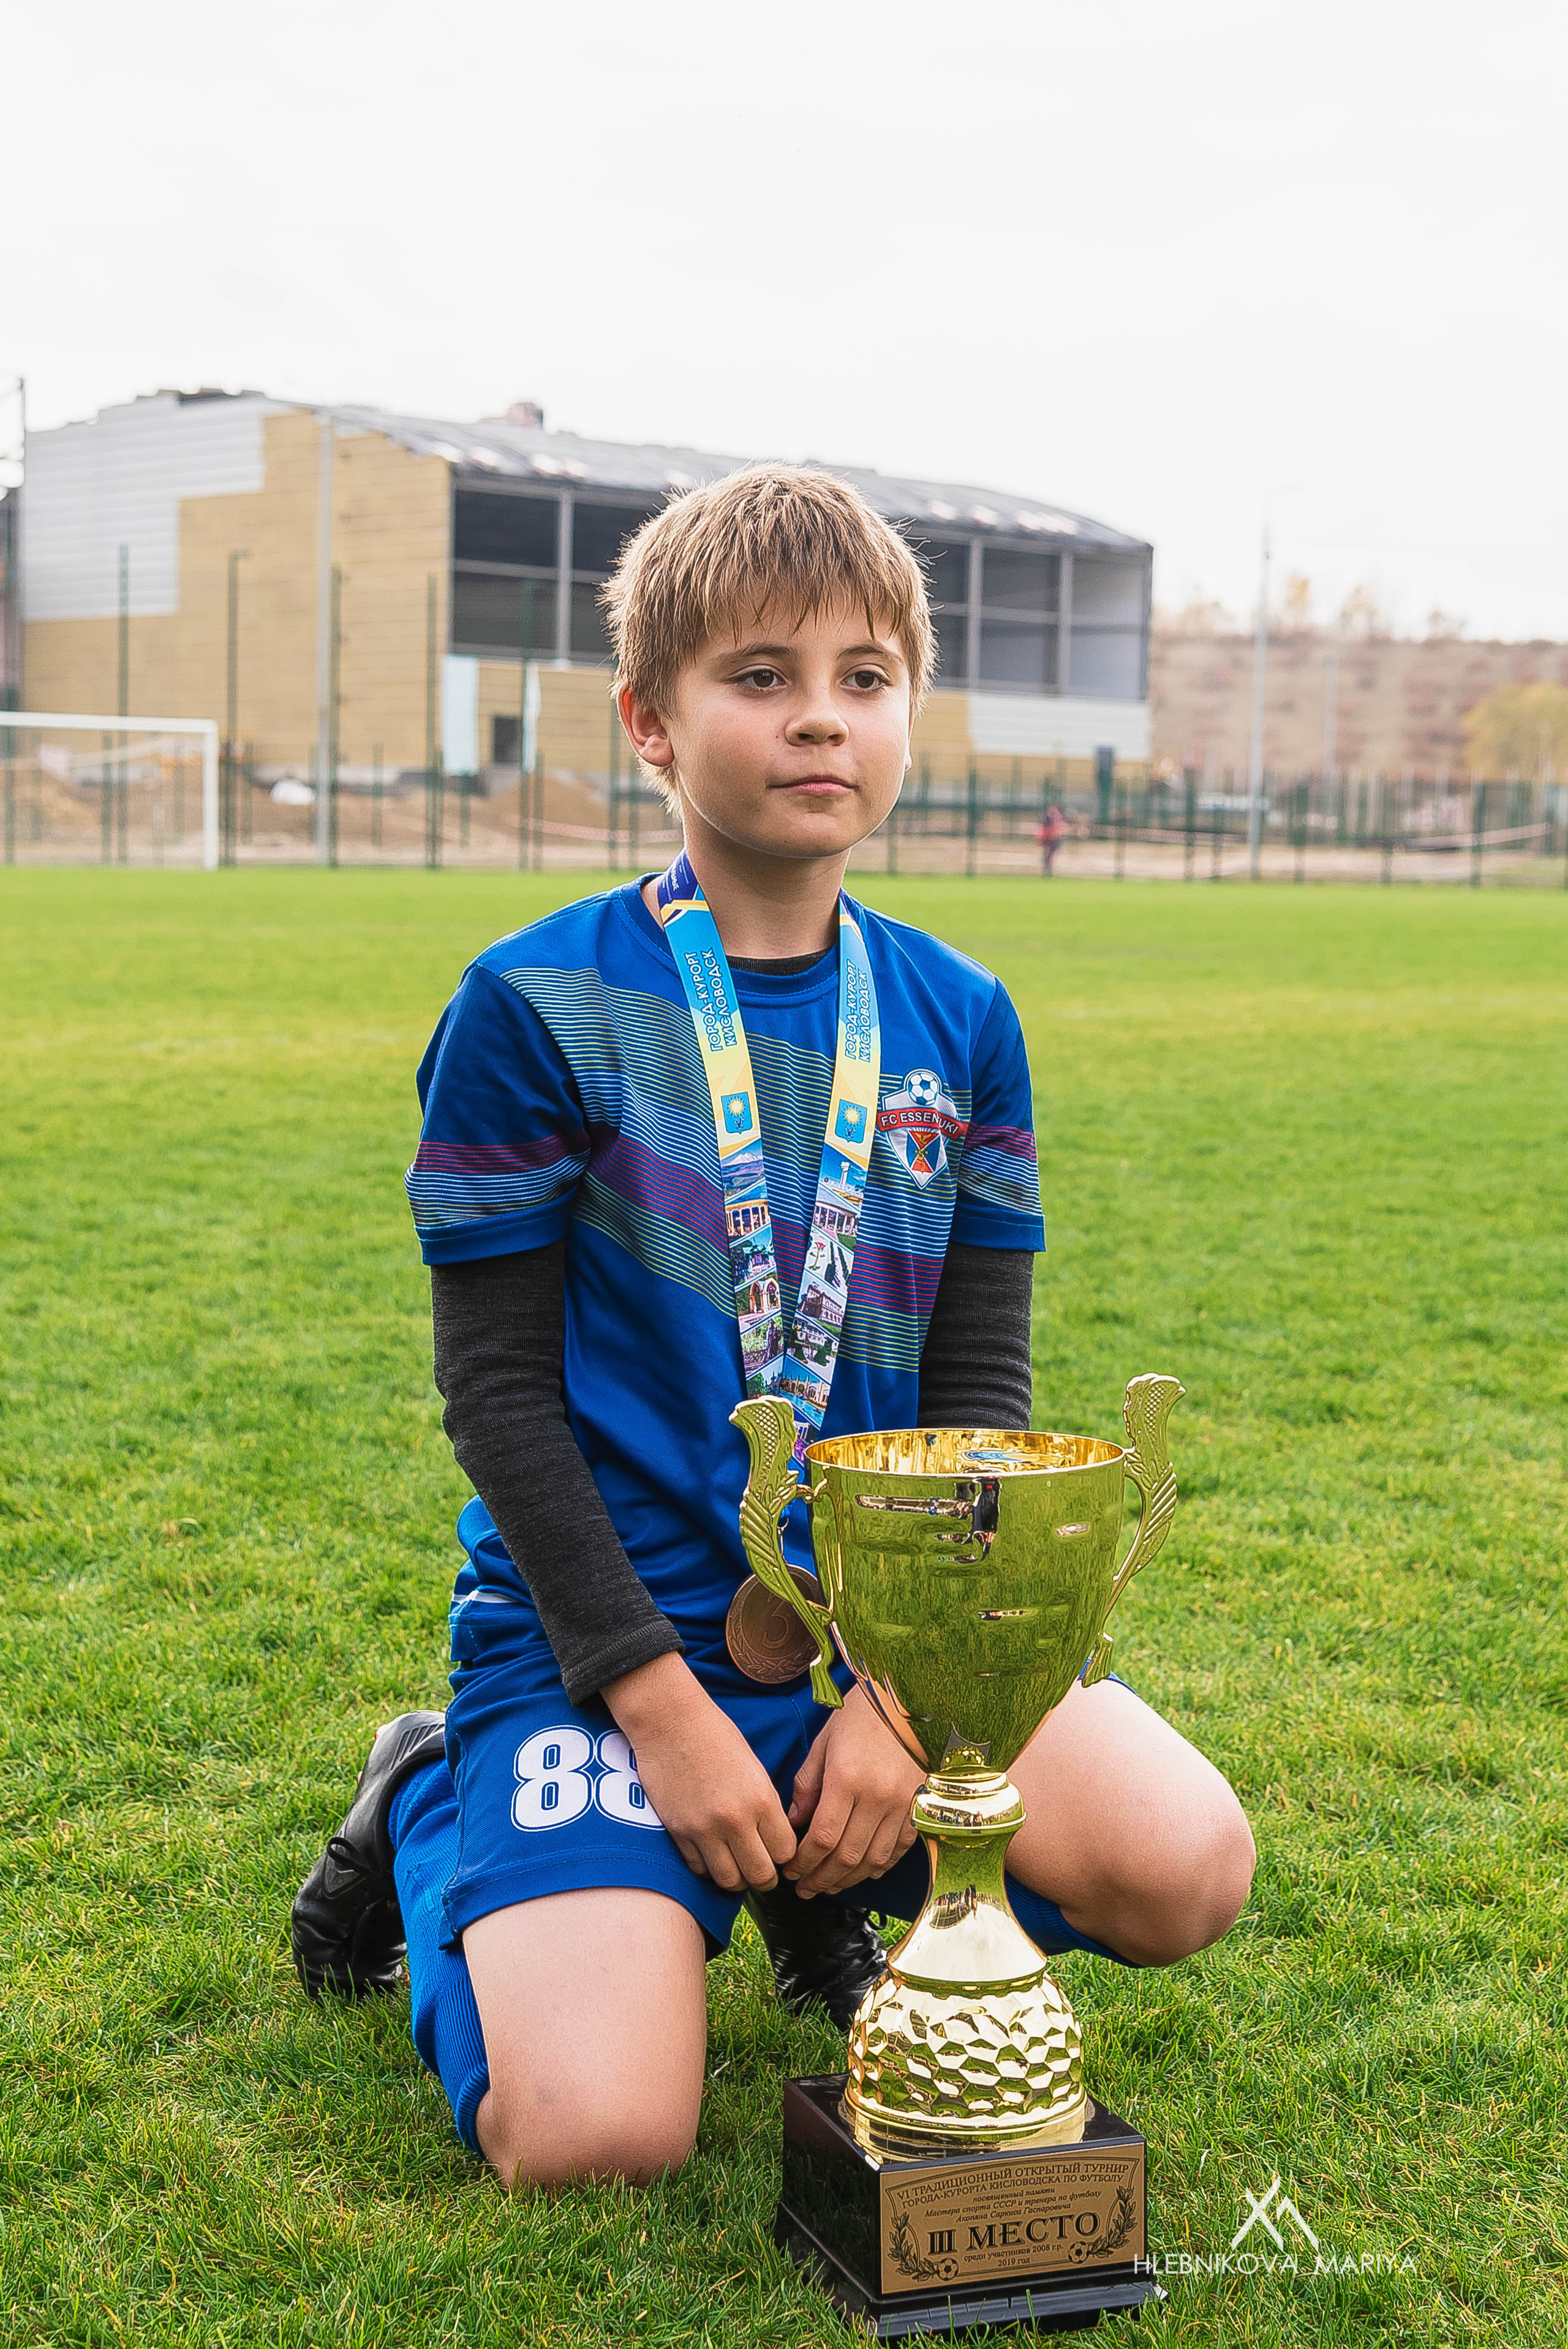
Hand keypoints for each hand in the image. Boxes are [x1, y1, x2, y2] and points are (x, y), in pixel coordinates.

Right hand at [602, 1652, 795, 1892]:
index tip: (779, 1852)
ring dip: (737, 1877)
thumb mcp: (754, 1768)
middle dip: (765, 1876)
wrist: (670, 1721)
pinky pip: (699, 1869)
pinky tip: (711, 1853)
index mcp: (761, 1799)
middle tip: (761, 1868)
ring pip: (730, 1881)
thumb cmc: (715, 1735)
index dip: (786, 1856)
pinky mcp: (678, 1832)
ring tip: (737, 1865)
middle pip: (761, 1875)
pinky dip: (708, 1867)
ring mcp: (704, 1829)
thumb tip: (774, 1840)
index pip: (786, 1852)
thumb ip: (766, 1806)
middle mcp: (735, 1820)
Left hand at [785, 1685, 924, 1898]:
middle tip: (804, 1889)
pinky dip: (881, 1866)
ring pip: (873, 1859)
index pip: (822, 1838)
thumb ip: (808, 1786)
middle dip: (821, 1878)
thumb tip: (794, 1823)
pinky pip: (899, 1849)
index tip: (790, 1870)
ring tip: (829, 1885)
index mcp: (847, 1780)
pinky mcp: (918, 1807)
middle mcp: (876, 1798)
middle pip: (846, 1856)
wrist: (908, 1702)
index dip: (804, 1862)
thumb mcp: (824, 1743)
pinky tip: (865, 1873)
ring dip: (848, 1879)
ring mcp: (901, 1805)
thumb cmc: (859, 1716)